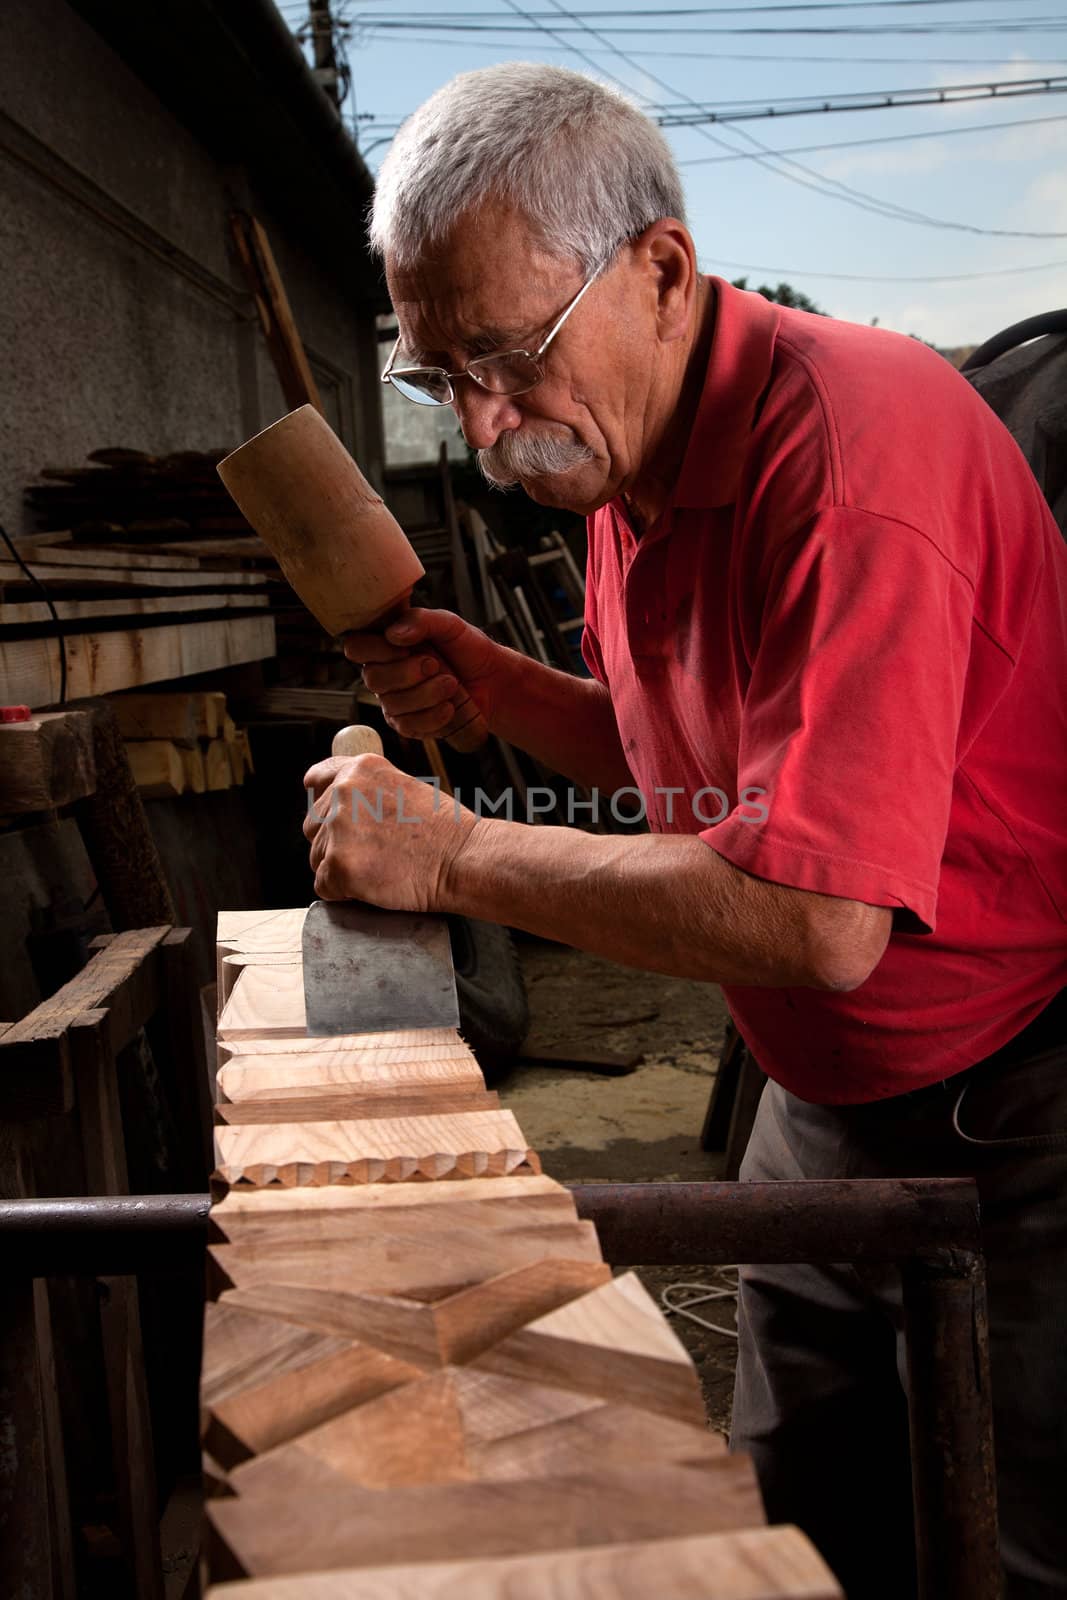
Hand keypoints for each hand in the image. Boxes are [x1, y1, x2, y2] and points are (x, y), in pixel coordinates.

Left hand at [303, 750, 475, 907]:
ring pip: (317, 858)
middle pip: (314, 827)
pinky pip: (323, 885)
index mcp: (359, 771)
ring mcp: (338, 829)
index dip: (322, 802)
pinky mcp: (338, 865)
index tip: (329, 815)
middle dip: (336, 843)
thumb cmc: (444, 830)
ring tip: (379, 869)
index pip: (317, 779)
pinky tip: (373, 885)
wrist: (462, 858)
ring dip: (340, 868)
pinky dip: (343, 892)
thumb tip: (339, 806)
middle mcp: (343, 793)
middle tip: (374, 853)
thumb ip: (368, 791)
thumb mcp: (404, 787)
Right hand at [343, 608, 503, 740]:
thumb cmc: (468, 649)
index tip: (405, 647)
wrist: (493, 681)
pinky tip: (450, 707)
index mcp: (386, 644)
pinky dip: (432, 717)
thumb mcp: (449, 624)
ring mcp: (395, 701)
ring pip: (392, 704)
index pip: (356, 647)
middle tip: (435, 664)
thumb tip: (393, 634)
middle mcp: (385, 673)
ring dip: (426, 694)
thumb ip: (421, 621)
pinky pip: (408, 726)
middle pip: (373, 679)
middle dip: (407, 673)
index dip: (376, 650)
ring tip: (452, 684)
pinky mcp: (409, 724)